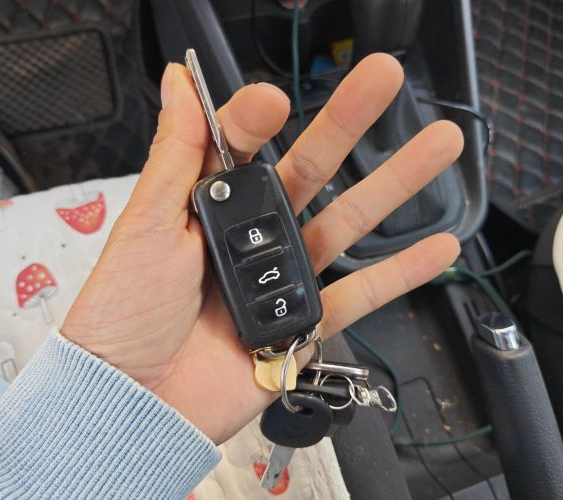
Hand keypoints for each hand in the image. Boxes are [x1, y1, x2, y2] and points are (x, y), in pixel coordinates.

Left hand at [62, 54, 462, 443]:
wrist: (136, 400)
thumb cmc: (124, 314)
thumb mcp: (145, 225)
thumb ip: (175, 156)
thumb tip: (176, 85)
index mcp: (209, 207)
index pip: (245, 145)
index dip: (260, 116)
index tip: (272, 99)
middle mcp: (251, 236)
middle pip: (310, 170)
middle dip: (348, 123)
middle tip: (384, 79)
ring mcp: (282, 276)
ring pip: (346, 222)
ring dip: (393, 184)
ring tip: (437, 145)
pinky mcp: (304, 322)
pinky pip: (361, 293)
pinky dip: (401, 271)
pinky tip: (438, 245)